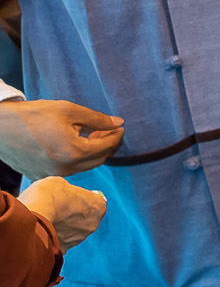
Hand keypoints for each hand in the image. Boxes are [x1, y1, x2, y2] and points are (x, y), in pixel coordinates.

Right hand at [0, 99, 124, 177]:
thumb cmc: (32, 116)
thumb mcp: (68, 110)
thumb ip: (97, 119)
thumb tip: (118, 123)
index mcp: (74, 152)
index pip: (106, 147)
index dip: (116, 135)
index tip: (120, 126)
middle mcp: (65, 168)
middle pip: (98, 160)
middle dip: (108, 145)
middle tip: (109, 130)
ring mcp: (52, 174)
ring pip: (84, 166)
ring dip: (93, 152)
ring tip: (93, 135)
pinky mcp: (41, 176)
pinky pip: (68, 169)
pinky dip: (77, 158)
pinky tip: (75, 144)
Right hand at [19, 175, 106, 247]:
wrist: (34, 214)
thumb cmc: (49, 195)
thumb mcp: (60, 183)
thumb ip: (68, 190)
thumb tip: (64, 193)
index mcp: (98, 206)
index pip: (95, 203)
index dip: (82, 201)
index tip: (71, 199)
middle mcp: (93, 224)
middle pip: (84, 219)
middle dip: (72, 216)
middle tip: (57, 210)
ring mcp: (79, 238)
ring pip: (72, 232)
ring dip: (62, 228)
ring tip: (47, 220)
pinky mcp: (65, 248)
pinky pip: (59, 243)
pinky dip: (52, 239)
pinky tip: (42, 232)